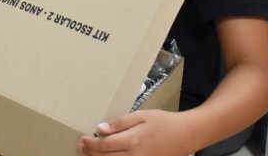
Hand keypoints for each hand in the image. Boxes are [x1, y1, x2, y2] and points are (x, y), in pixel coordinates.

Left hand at [77, 110, 193, 155]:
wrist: (186, 134)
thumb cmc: (164, 122)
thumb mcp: (140, 116)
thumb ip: (120, 123)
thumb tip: (100, 128)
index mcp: (133, 140)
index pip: (104, 145)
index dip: (90, 143)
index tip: (82, 139)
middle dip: (91, 153)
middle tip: (81, 146)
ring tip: (89, 153)